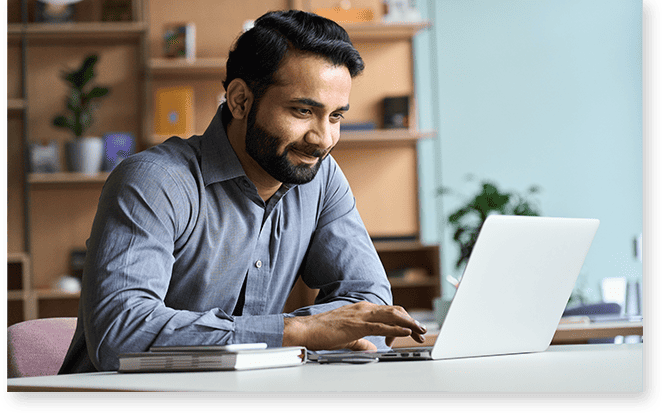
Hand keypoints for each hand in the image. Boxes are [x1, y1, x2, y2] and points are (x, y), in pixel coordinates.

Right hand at [282, 301, 426, 350]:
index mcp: (362, 309)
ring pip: (392, 316)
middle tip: (422, 332)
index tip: (413, 330)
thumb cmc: (323, 333)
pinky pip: (381, 326)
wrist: (307, 330)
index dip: (404, 320)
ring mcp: (361, 315)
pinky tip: (406, 332)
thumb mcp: (348, 337)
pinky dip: (396, 328)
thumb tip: (372, 348)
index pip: (389, 312)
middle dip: (411, 321)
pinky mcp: (358, 325)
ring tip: (420, 331)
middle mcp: (364, 308)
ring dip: (408, 323)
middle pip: (395, 312)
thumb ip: (362, 342)